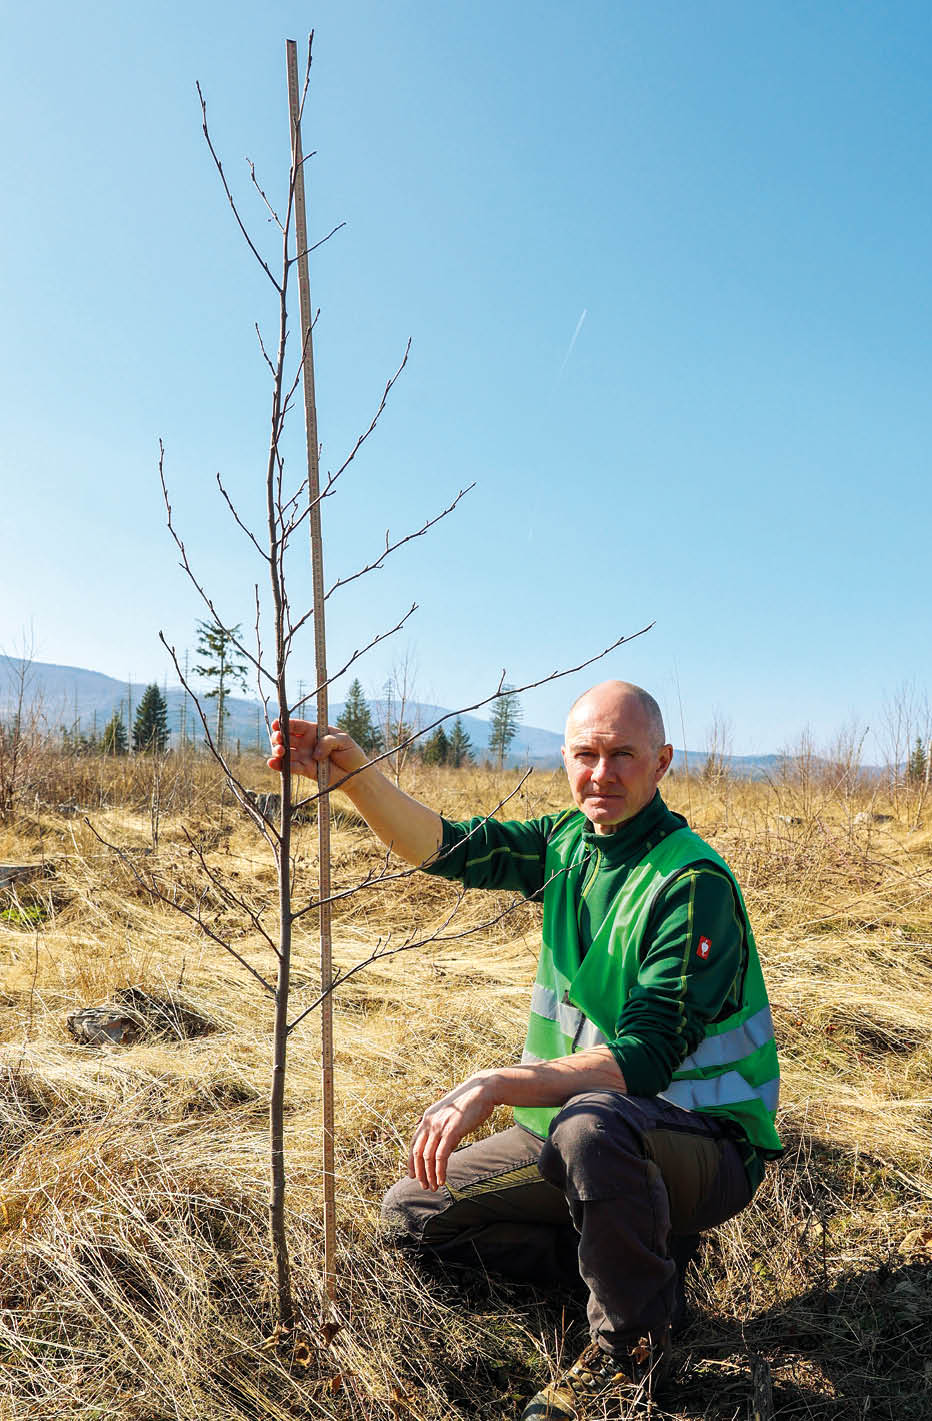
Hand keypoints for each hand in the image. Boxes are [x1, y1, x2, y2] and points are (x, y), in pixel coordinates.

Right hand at [267, 719, 367, 783]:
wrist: (356, 773)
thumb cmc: (351, 752)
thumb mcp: (343, 740)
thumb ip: (328, 741)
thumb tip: (315, 754)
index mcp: (313, 731)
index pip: (296, 725)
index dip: (284, 723)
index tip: (277, 724)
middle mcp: (305, 743)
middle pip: (285, 738)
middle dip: (277, 737)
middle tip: (278, 739)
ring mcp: (304, 756)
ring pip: (285, 753)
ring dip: (277, 751)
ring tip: (280, 752)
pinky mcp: (305, 770)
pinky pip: (290, 767)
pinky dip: (281, 766)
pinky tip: (273, 763)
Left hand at [408, 1071, 499, 1190]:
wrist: (482, 1090)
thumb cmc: (470, 1104)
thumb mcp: (450, 1116)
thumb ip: (443, 1130)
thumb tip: (443, 1149)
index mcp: (427, 1118)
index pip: (414, 1144)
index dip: (412, 1162)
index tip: (413, 1176)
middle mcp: (429, 1122)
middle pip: (418, 1153)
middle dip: (420, 1173)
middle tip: (425, 1186)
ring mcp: (440, 1126)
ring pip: (428, 1157)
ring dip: (429, 1175)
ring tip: (434, 1187)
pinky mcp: (451, 1130)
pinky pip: (441, 1156)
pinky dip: (440, 1170)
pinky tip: (442, 1180)